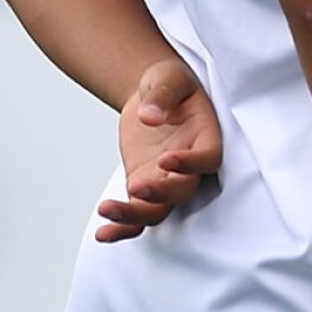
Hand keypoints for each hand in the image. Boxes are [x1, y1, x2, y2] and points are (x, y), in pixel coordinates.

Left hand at [94, 59, 222, 242]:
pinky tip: (102, 233)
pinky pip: (136, 215)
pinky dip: (122, 228)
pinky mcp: (143, 187)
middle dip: (161, 193)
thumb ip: (162, 94)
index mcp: (205, 137)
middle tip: (136, 186)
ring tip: (107, 210)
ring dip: (135, 216)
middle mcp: (189, 166)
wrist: (152, 94)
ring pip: (158, 210)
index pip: (208, 159)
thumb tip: (150, 116)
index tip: (166, 159)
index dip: (191, 164)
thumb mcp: (166, 78)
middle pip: (183, 191)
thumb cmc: (170, 83)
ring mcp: (166, 180)